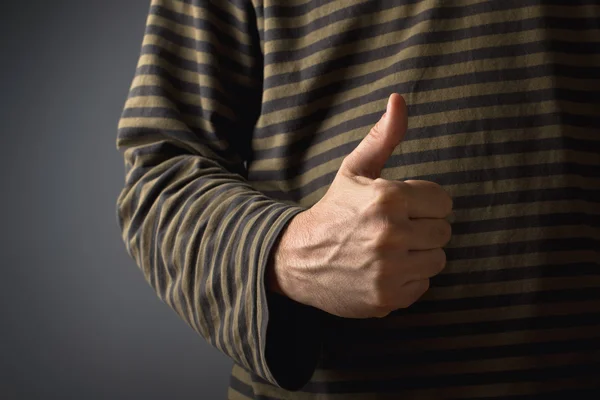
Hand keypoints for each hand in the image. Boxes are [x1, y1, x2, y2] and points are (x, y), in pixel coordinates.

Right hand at [268, 93, 452, 318]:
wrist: (298, 258)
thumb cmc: (333, 210)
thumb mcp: (354, 170)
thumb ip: (382, 137)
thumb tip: (399, 99)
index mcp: (388, 198)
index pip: (443, 201)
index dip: (423, 203)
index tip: (402, 207)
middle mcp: (392, 234)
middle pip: (443, 231)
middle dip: (422, 228)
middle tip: (393, 229)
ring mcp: (390, 270)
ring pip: (437, 259)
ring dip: (418, 254)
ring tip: (389, 250)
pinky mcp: (388, 297)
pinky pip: (423, 285)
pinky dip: (408, 279)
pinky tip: (384, 270)